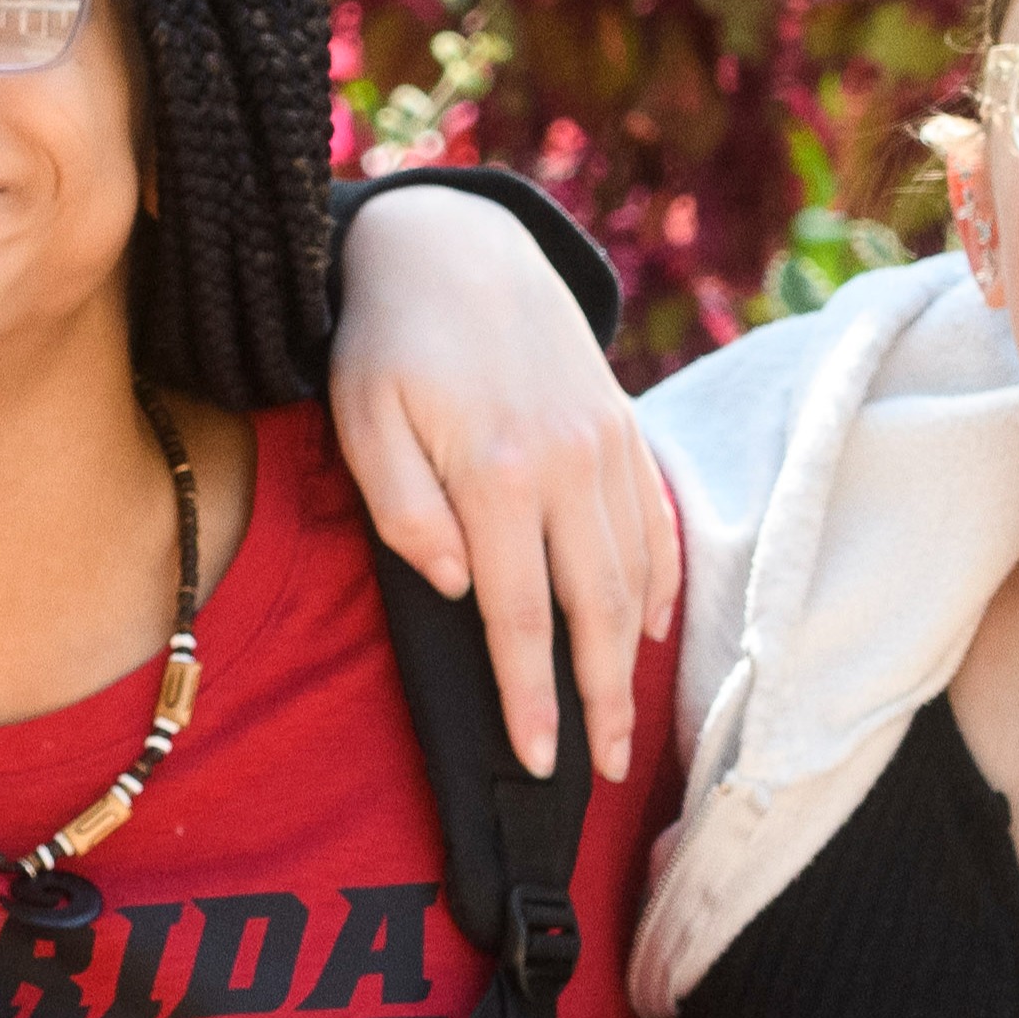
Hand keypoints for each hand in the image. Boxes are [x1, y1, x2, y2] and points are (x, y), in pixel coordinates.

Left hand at [329, 181, 674, 780]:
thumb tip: (457, 589)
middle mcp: (565, 464)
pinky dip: (657, 581)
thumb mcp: (361, 419)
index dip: (531, 697)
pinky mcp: (622, 423)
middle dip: (600, 701)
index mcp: (496, 474)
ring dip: (631, 656)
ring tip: (625, 723)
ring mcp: (604, 443)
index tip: (538, 763)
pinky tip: (647, 632)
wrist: (453, 243)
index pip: (519, 616)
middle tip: (603, 774)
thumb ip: (403, 510)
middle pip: (593, 609)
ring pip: (633, 571)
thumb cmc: (385, 342)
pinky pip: (652, 519)